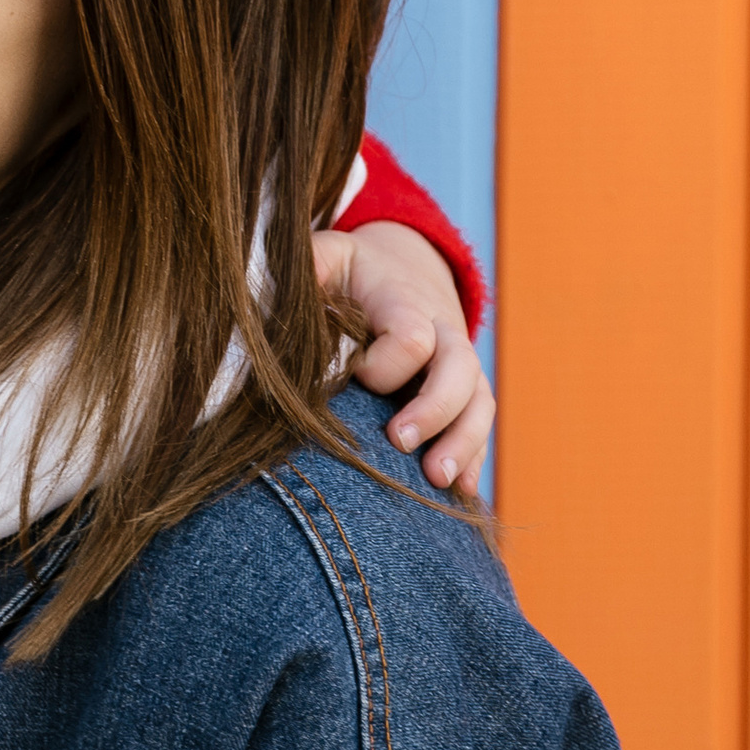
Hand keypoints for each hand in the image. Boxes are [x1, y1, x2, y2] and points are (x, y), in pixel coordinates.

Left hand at [310, 219, 493, 495]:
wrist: (408, 268)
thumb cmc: (356, 273)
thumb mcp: (332, 256)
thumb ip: (311, 265)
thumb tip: (269, 289)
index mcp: (407, 304)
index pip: (412, 338)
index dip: (385, 364)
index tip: (355, 377)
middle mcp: (444, 335)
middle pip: (459, 370)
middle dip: (433, 409)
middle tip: (399, 441)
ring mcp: (460, 367)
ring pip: (478, 403)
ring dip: (463, 443)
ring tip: (438, 480)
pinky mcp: (465, 394)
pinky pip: (479, 426)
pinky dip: (474, 459)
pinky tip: (461, 493)